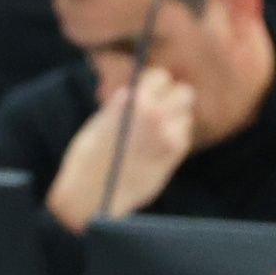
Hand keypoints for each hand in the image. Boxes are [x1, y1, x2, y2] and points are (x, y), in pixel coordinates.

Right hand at [44, 67, 195, 230]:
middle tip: (160, 109)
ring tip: (156, 132)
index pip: (161, 76)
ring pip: (187, 115)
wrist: (91, 197)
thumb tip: (137, 91)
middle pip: (184, 93)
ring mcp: (167, 136)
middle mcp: (155, 115)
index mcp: (134, 101)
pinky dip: (175, 138)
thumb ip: (124, 102)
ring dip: (175, 119)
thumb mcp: (101, 120)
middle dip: (173, 98)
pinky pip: (184, 137)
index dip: (154, 85)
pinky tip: (157, 147)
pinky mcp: (173, 157)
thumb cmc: (88, 158)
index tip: (149, 93)